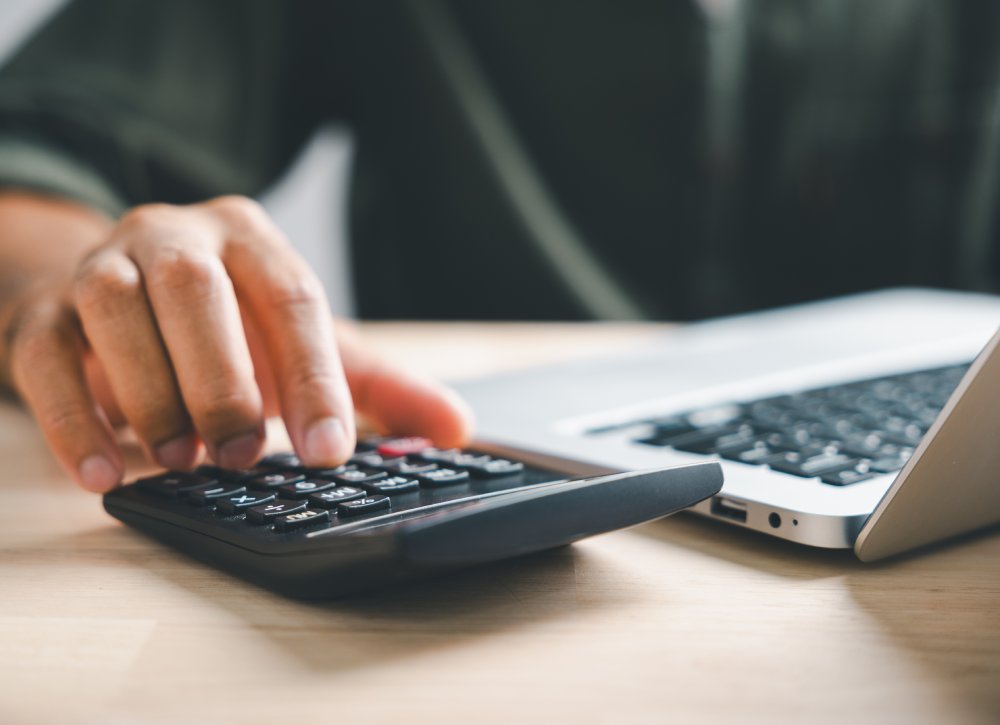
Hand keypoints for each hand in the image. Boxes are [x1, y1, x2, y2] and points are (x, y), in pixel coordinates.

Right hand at [0, 195, 472, 491]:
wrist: (130, 294)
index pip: (291, 297)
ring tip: (183, 462)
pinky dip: (73, 418)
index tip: (331, 451)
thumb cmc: (234, 326)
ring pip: (115, 309)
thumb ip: (380, 387)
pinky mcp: (43, 313)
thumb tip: (460, 429)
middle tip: (246, 453)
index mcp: (252, 238)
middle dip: (223, 377)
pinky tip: (105, 474)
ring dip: (151, 392)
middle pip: (196, 289)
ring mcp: (103, 266)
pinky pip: (45, 356)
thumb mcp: (310, 347)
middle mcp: (176, 235)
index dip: (313, 376)